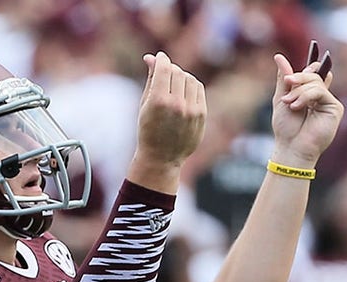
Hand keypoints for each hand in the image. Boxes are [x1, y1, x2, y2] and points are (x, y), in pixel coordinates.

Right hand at [133, 52, 206, 168]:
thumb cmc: (148, 130)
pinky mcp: (201, 114)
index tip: (160, 57)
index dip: (161, 59)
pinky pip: (198, 89)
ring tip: (173, 85)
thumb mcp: (144, 105)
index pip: (164, 68)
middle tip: (164, 73)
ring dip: (181, 76)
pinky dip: (191, 86)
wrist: (162, 158)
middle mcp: (177, 104)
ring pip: (189, 78)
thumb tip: (152, 57)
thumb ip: (151, 79)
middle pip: (177, 72)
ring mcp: (191, 110)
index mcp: (158, 101)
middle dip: (169, 69)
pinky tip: (183, 92)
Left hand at [270, 41, 343, 167]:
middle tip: (287, 83)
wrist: (291, 147)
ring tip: (290, 104)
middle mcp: (321, 97)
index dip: (310, 65)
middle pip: (313, 75)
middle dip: (299, 78)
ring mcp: (329, 102)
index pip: (313, 73)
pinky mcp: (335, 108)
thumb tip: (278, 56)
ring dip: (299, 91)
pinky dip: (306, 96)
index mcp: (310, 94)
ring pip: (316, 82)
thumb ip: (284, 78)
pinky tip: (297, 106)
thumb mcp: (281, 98)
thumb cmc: (286, 128)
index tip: (310, 50)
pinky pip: (321, 91)